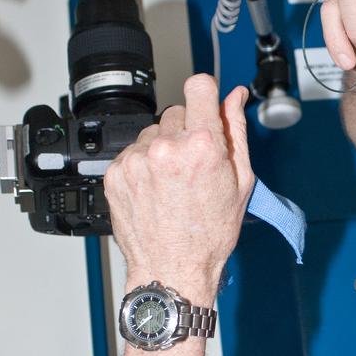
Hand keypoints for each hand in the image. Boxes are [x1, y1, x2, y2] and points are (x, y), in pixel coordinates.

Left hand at [104, 74, 253, 297]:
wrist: (172, 269)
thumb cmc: (209, 234)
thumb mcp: (239, 182)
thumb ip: (236, 131)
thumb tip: (235, 97)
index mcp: (202, 146)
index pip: (199, 86)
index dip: (205, 94)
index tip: (206, 104)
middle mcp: (166, 148)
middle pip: (177, 112)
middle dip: (187, 132)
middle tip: (194, 166)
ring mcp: (137, 160)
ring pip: (153, 134)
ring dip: (163, 149)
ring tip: (173, 184)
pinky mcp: (116, 173)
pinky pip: (133, 153)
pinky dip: (144, 166)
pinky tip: (156, 191)